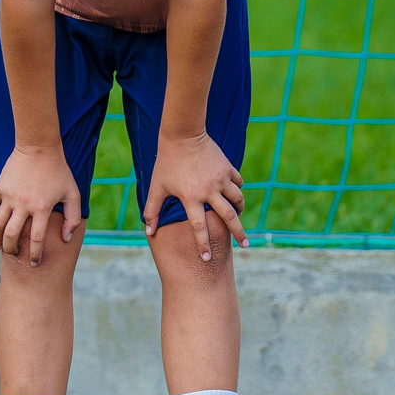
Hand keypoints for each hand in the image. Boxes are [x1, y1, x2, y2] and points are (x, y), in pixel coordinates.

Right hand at [0, 146, 81, 267]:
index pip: (37, 239)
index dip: (35, 254)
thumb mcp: (72, 193)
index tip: (34, 264)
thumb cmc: (59, 172)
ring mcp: (9, 196)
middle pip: (11, 235)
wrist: (39, 147)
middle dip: (11, 250)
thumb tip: (66, 239)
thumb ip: (72, 217)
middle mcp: (23, 204)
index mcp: (42, 207)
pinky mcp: (0, 188)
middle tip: (14, 256)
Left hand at [144, 133, 246, 260]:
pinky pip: (238, 183)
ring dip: (239, 210)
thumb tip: (148, 231)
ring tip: (239, 217)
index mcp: (190, 197)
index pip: (198, 227)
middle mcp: (208, 190)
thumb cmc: (167, 162)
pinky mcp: (227, 168)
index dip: (202, 244)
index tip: (207, 258)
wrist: (183, 135)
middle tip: (245, 245)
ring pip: (237, 199)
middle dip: (238, 233)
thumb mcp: (157, 186)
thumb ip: (152, 210)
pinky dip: (237, 190)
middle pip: (227, 217)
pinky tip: (234, 194)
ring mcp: (220, 179)